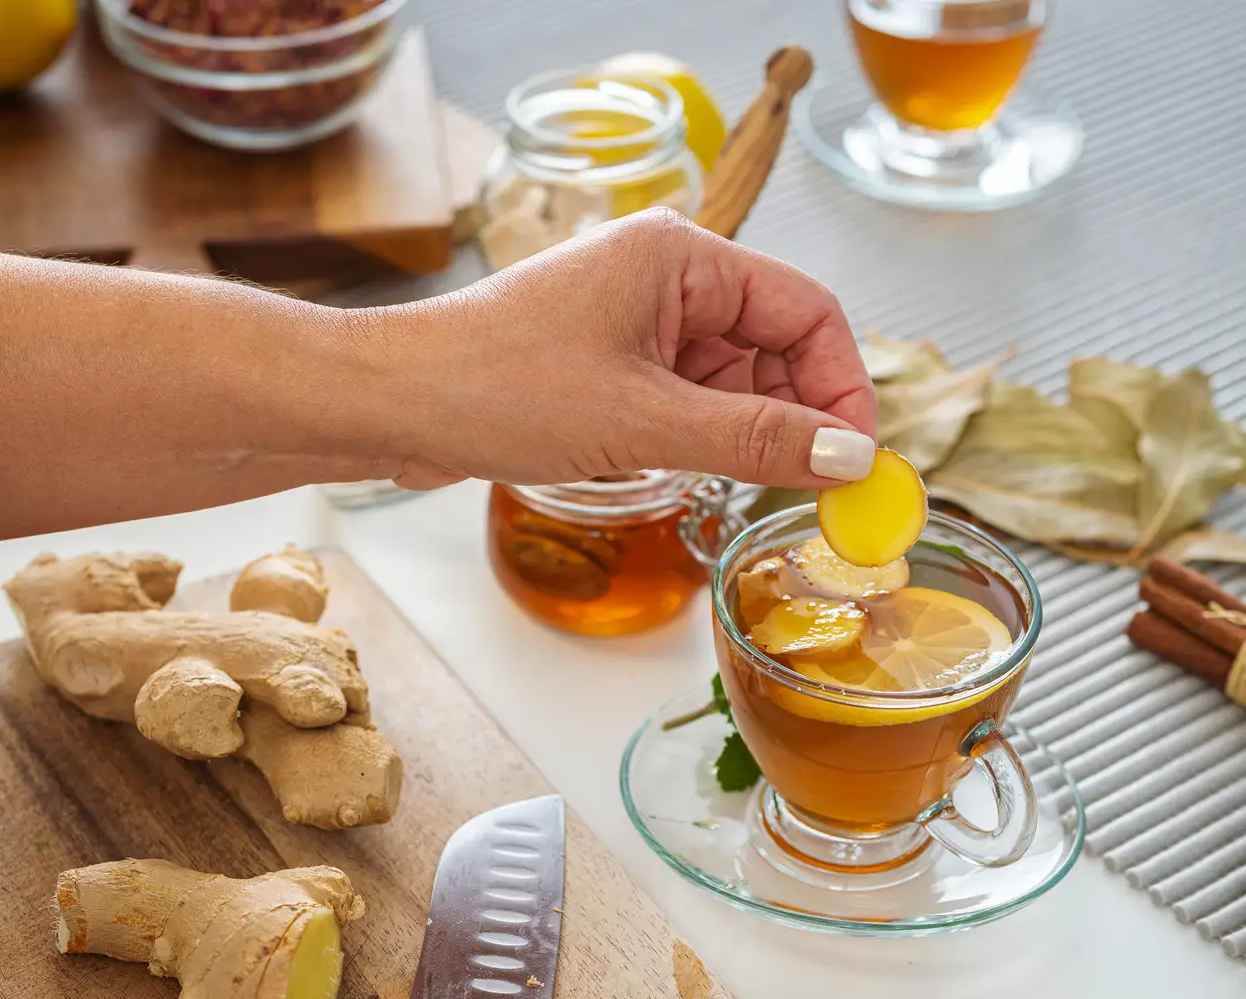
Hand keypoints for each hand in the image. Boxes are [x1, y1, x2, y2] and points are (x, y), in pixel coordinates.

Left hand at [367, 208, 876, 490]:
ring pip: (730, 381)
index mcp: (681, 256)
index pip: (807, 310)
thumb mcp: (643, 422)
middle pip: (776, 346)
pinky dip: (698, 440)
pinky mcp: (606, 363)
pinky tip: (683, 475)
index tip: (855, 461)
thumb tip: (846, 457)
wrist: (389, 403)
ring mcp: (633, 320)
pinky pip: (684, 399)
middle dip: (796, 418)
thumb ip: (754, 440)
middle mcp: (663, 276)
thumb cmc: (495, 386)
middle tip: (810, 494)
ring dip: (743, 436)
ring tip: (732, 487)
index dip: (842, 386)